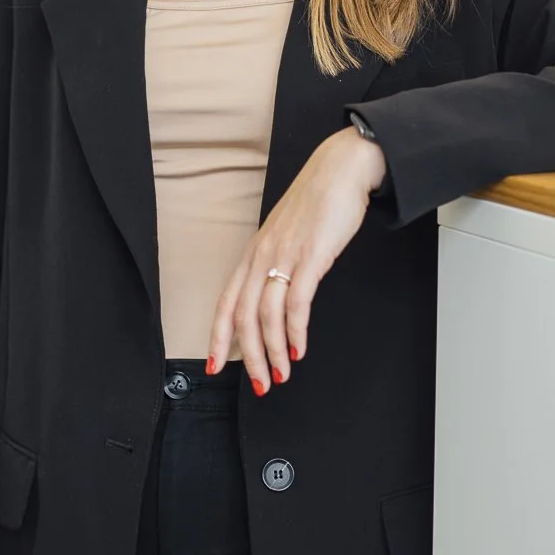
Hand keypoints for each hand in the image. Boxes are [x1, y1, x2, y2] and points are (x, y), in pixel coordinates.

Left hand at [207, 125, 385, 393]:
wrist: (339, 170)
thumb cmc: (316, 203)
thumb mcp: (286, 236)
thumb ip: (277, 265)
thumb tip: (276, 299)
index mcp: (252, 253)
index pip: (226, 303)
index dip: (218, 337)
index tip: (215, 365)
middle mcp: (261, 256)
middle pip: (243, 317)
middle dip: (249, 357)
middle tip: (261, 383)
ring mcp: (284, 256)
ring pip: (267, 315)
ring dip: (273, 351)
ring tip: (282, 373)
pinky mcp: (310, 257)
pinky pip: (296, 302)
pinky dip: (295, 331)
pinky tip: (298, 347)